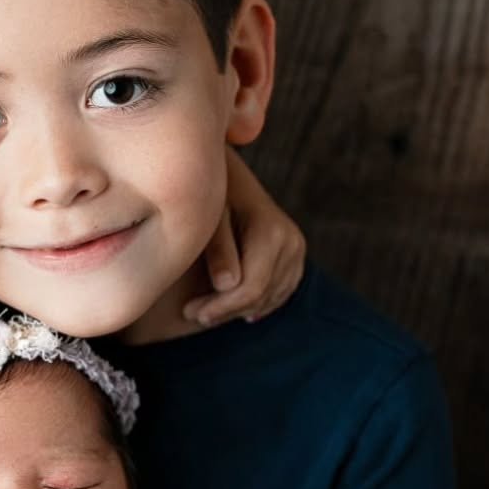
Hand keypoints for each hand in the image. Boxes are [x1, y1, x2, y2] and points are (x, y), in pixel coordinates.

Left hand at [183, 146, 305, 327]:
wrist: (231, 175)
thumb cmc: (212, 195)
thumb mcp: (209, 217)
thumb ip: (218, 249)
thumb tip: (226, 285)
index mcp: (271, 232)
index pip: (250, 287)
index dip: (221, 307)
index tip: (191, 312)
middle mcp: (291, 241)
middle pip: (260, 296)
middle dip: (225, 310)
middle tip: (192, 313)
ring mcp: (297, 248)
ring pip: (271, 296)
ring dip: (238, 309)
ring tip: (207, 311)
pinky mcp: (296, 254)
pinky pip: (280, 290)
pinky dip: (258, 302)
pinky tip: (237, 309)